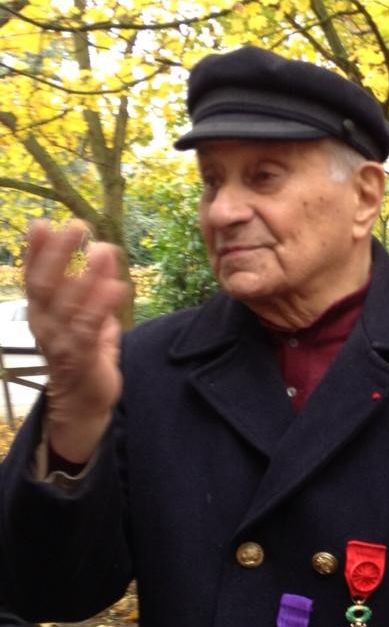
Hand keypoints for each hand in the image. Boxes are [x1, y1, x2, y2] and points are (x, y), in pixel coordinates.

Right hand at [24, 220, 129, 463]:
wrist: (84, 402)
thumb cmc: (85, 353)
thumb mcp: (86, 315)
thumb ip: (91, 287)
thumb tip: (102, 250)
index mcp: (41, 312)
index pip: (33, 277)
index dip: (34, 250)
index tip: (41, 223)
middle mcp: (44, 324)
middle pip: (44, 284)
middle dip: (58, 253)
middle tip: (77, 226)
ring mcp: (59, 342)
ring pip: (67, 304)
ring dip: (85, 274)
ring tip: (102, 249)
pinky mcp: (80, 358)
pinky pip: (89, 329)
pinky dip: (102, 306)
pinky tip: (117, 286)